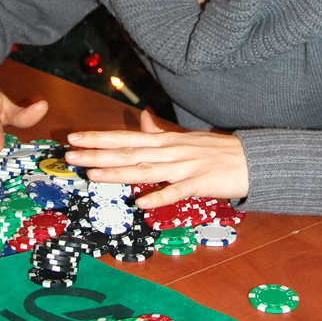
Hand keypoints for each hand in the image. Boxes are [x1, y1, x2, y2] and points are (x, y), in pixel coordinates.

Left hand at [64, 108, 249, 206]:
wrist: (252, 160)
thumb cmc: (216, 150)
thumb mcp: (185, 137)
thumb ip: (160, 132)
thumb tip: (144, 117)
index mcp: (164, 141)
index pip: (125, 137)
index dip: (98, 138)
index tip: (73, 137)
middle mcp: (169, 151)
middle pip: (127, 152)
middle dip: (97, 154)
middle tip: (69, 155)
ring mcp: (184, 167)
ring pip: (145, 170)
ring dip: (118, 172)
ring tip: (93, 174)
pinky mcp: (199, 183)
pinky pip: (176, 192)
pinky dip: (159, 196)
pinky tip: (141, 202)